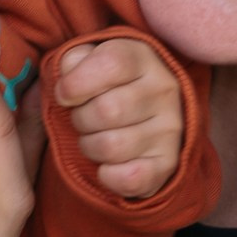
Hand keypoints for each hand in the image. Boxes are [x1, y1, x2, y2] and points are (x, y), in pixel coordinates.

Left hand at [50, 34, 184, 200]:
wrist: (143, 118)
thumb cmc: (105, 87)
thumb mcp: (89, 62)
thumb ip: (73, 61)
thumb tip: (67, 74)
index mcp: (143, 57)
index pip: (111, 62)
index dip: (76, 82)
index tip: (65, 95)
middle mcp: (164, 89)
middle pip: (107, 110)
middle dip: (80, 119)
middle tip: (83, 119)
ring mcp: (170, 128)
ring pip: (111, 146)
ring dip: (90, 147)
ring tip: (95, 138)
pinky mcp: (168, 164)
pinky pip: (127, 178)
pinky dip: (108, 176)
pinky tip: (108, 164)